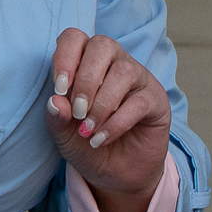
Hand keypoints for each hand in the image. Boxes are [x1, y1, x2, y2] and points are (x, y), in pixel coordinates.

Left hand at [44, 30, 172, 211]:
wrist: (114, 174)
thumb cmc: (85, 144)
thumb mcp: (63, 134)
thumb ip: (57, 116)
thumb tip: (55, 101)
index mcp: (86, 60)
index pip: (74, 38)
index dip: (65, 58)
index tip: (59, 89)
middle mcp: (114, 62)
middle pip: (102, 46)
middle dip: (85, 80)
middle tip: (78, 112)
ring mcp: (138, 78)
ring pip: (123, 71)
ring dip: (102, 103)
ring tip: (88, 129)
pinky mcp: (156, 100)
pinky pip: (139, 102)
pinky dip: (116, 123)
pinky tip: (101, 139)